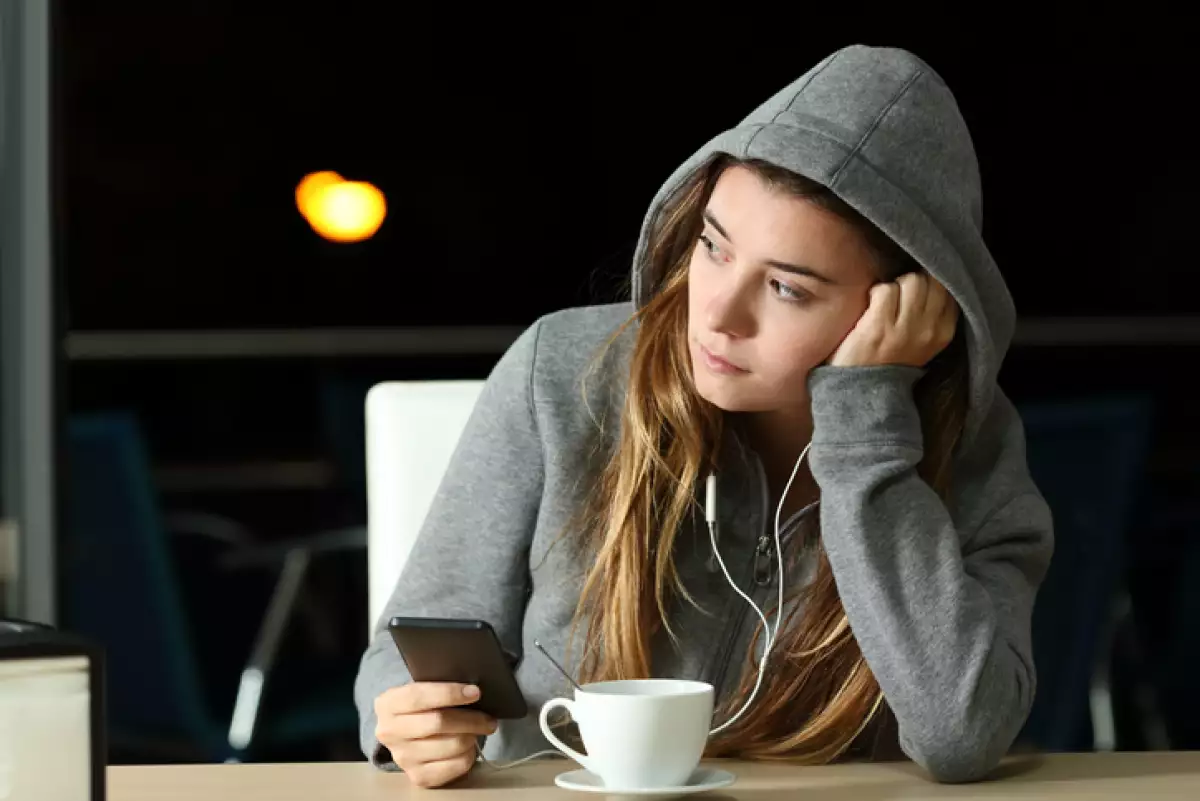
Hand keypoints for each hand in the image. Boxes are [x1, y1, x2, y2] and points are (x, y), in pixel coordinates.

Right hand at [374, 682, 497, 787]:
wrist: (404, 735)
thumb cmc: (421, 707)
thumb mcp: (420, 689)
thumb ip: (438, 687)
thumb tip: (472, 690)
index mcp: (388, 704)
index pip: (418, 696)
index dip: (449, 693)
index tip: (475, 692)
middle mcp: (390, 732)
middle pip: (438, 723)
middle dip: (470, 719)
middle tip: (488, 718)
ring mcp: (403, 757)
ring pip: (451, 745)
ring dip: (472, 737)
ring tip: (478, 730)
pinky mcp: (418, 776)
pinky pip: (455, 766)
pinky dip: (469, 755)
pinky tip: (469, 747)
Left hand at [829, 272, 957, 367]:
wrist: (862, 394)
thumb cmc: (889, 361)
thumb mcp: (923, 342)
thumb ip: (933, 314)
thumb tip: (931, 277)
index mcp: (944, 333)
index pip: (948, 288)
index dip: (930, 282)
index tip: (916, 292)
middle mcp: (929, 330)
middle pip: (930, 280)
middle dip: (911, 282)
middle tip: (898, 298)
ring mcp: (904, 329)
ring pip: (910, 281)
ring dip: (894, 286)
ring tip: (884, 304)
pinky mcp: (878, 328)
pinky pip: (884, 289)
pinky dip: (875, 293)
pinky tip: (870, 308)